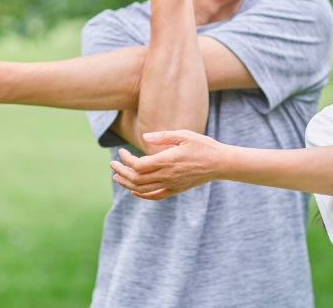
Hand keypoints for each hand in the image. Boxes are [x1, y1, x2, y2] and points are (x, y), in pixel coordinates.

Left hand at [110, 130, 225, 199]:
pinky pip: (156, 196)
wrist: (220, 163)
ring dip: (127, 184)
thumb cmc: (203, 146)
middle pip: (136, 178)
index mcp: (167, 160)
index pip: (138, 165)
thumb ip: (163, 136)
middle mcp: (167, 175)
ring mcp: (172, 184)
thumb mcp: (184, 135)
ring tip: (117, 177)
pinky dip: (142, 196)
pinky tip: (134, 191)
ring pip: (143, 189)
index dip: (126, 160)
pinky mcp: (176, 189)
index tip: (121, 151)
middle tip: (112, 165)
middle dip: (121, 172)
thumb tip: (145, 137)